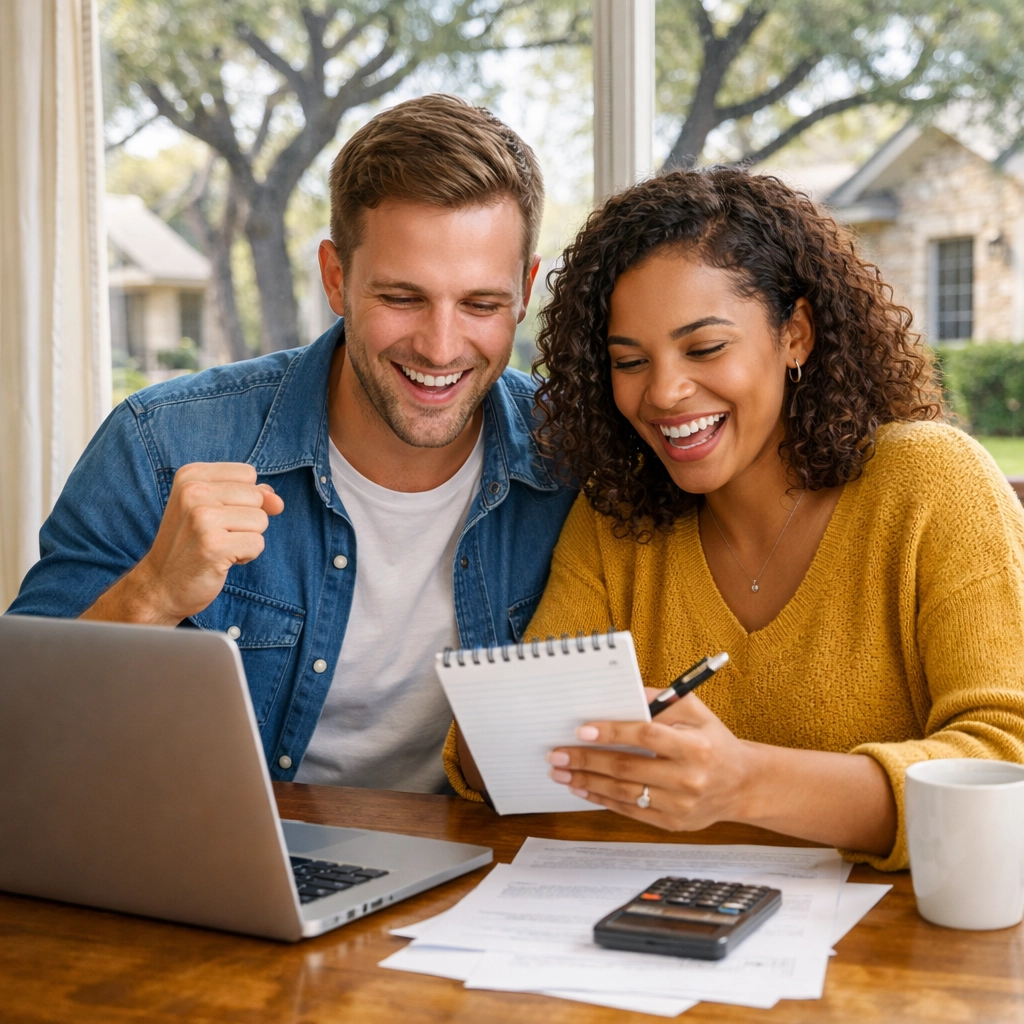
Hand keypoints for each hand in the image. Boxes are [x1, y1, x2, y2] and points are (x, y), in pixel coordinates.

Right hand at [82, 463, 283, 625]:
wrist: (160, 584)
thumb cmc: (191, 543)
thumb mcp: (212, 507)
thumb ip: (249, 495)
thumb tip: (277, 502)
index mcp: (191, 475)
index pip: (247, 474)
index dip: (244, 498)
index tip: (216, 514)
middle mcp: (193, 491)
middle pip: (257, 497)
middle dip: (247, 520)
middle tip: (216, 534)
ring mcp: (202, 518)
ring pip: (261, 520)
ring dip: (247, 539)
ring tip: (219, 547)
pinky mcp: (213, 545)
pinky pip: (257, 544)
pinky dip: (246, 556)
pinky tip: (221, 560)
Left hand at [546, 688, 752, 830]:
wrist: (742, 784)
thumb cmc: (714, 742)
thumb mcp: (696, 713)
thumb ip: (661, 701)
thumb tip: (623, 694)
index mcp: (696, 748)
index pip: (647, 737)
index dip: (613, 732)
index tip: (583, 730)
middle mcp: (689, 779)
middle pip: (628, 768)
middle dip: (587, 760)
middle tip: (557, 754)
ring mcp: (681, 806)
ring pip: (624, 793)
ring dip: (587, 782)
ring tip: (562, 772)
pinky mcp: (673, 823)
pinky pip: (631, 811)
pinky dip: (602, 800)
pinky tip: (582, 788)